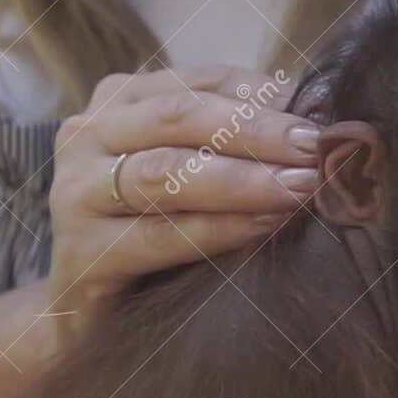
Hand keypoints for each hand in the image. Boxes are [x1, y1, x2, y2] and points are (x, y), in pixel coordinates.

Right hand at [45, 65, 320, 348]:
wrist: (88, 315)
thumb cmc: (155, 233)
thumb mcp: (194, 174)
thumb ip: (237, 142)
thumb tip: (321, 123)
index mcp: (121, 99)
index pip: (202, 82)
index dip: (265, 96)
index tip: (322, 117)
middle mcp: (88, 133)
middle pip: (181, 117)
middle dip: (259, 131)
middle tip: (319, 149)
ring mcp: (75, 190)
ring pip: (166, 172)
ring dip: (244, 179)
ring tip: (301, 187)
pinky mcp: (80, 252)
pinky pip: (160, 234)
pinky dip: (218, 228)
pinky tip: (266, 227)